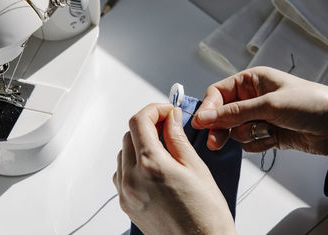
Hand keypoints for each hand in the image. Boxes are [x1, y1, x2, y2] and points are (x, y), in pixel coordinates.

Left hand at [113, 104, 235, 234]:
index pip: (139, 121)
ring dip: (140, 143)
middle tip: (169, 127)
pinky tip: (154, 167)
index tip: (167, 111)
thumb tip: (171, 118)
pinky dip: (134, 162)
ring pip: (123, 153)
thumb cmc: (206, 216)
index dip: (154, 110)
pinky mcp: (126, 205)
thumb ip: (178, 139)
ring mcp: (126, 194)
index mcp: (151, 166)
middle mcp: (132, 179)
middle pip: (129, 135)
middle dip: (148, 125)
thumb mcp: (196, 168)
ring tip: (163, 148)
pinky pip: (121, 173)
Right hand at [192, 66, 327, 164]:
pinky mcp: (266, 134)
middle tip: (215, 142)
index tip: (201, 124)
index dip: (208, 108)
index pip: (218, 93)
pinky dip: (258, 143)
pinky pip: (248, 143)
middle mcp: (252, 98)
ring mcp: (259, 117)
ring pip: (234, 130)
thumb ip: (233, 113)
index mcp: (251, 81)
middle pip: (222, 114)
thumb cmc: (310, 103)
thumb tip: (204, 117)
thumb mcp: (268, 105)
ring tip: (264, 131)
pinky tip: (274, 138)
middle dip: (221, 127)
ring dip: (246, 135)